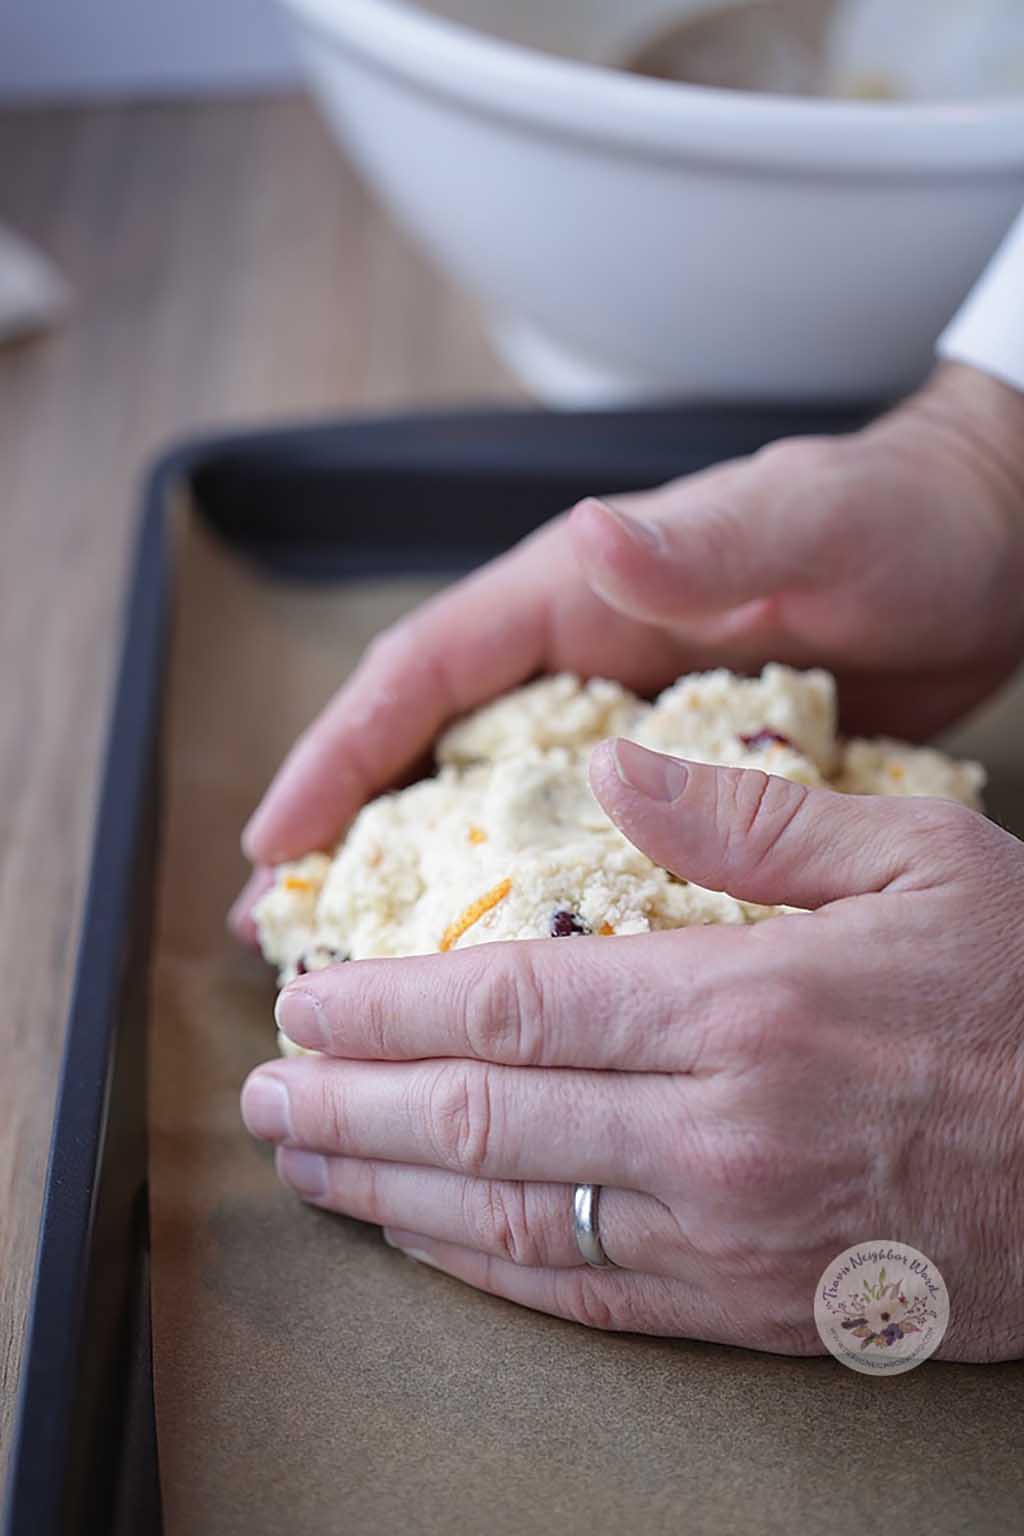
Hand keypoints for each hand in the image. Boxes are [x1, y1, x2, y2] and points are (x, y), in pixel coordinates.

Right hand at [230, 362, 1023, 939]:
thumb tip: (590, 535)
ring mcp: (624, 727)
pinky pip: (580, 846)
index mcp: (578, 595)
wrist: (983, 557)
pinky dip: (531, 900)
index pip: (426, 672)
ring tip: (361, 972)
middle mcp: (582, 663)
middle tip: (282, 931)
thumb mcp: (805, 525)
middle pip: (429, 751)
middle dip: (348, 835)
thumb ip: (700, 541)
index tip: (275, 838)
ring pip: (494, 807)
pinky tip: (513, 972)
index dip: (339, 753)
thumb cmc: (895, 522)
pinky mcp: (677, 780)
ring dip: (421, 879)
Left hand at [240, 741, 1023, 1361]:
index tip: (310, 999)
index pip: (511, 999)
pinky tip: (423, 1240)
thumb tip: (615, 768)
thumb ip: (750, 816)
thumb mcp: (920, 856)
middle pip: (482, 1116)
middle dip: (351, 1104)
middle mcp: (715, 1128)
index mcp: (745, 1002)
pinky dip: (482, 1268)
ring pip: (510, 1216)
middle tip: (264, 1096)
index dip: (387, 1005)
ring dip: (387, 1189)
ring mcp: (727, 1229)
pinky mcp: (749, 1301)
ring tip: (305, 1165)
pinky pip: (582, 1292)